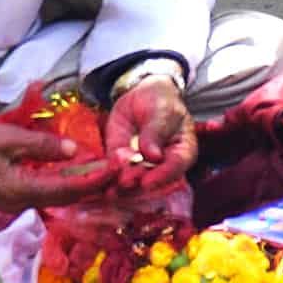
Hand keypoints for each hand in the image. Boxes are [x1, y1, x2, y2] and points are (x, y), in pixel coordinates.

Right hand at [0, 121, 117, 210]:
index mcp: (19, 191)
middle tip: (116, 170)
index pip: (66, 189)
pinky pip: (43, 193)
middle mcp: (19, 203)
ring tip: (102, 171)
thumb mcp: (9, 138)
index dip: (93, 179)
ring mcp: (13, 203)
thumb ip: (43, 146)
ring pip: (55, 197)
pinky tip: (73, 172)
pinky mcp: (9, 196)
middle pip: (64, 198)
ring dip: (79, 186)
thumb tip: (75, 150)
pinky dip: (61, 184)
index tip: (115, 168)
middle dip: (92, 185)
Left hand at [104, 75, 196, 192]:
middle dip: (136, 182)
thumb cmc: (162, 102)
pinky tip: (100, 178)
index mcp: (182, 152)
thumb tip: (153, 156)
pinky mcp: (121, 160)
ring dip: (120, 184)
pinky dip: (108, 174)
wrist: (143, 94)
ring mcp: (141, 165)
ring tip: (110, 188)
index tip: (147, 182)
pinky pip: (115, 170)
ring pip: (132, 179)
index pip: (174, 168)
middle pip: (151, 178)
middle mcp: (162, 165)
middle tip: (124, 182)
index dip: (161, 176)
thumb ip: (156, 133)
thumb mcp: (162, 112)